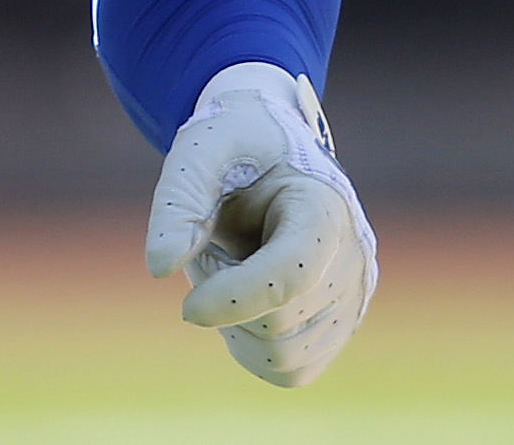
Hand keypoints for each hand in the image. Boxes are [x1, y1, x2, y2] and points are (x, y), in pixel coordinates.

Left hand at [144, 62, 376, 387]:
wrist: (274, 148)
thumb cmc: (235, 144)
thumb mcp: (200, 150)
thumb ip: (177, 202)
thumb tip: (159, 267)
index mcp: (325, 209)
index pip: (289, 275)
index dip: (235, 299)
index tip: (185, 309)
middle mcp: (354, 261)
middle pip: (277, 322)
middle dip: (223, 294)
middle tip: (210, 245)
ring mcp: (354, 299)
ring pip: (281, 355)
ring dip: (234, 322)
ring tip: (230, 266)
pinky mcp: (341, 327)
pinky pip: (288, 369)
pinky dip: (251, 344)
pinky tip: (242, 299)